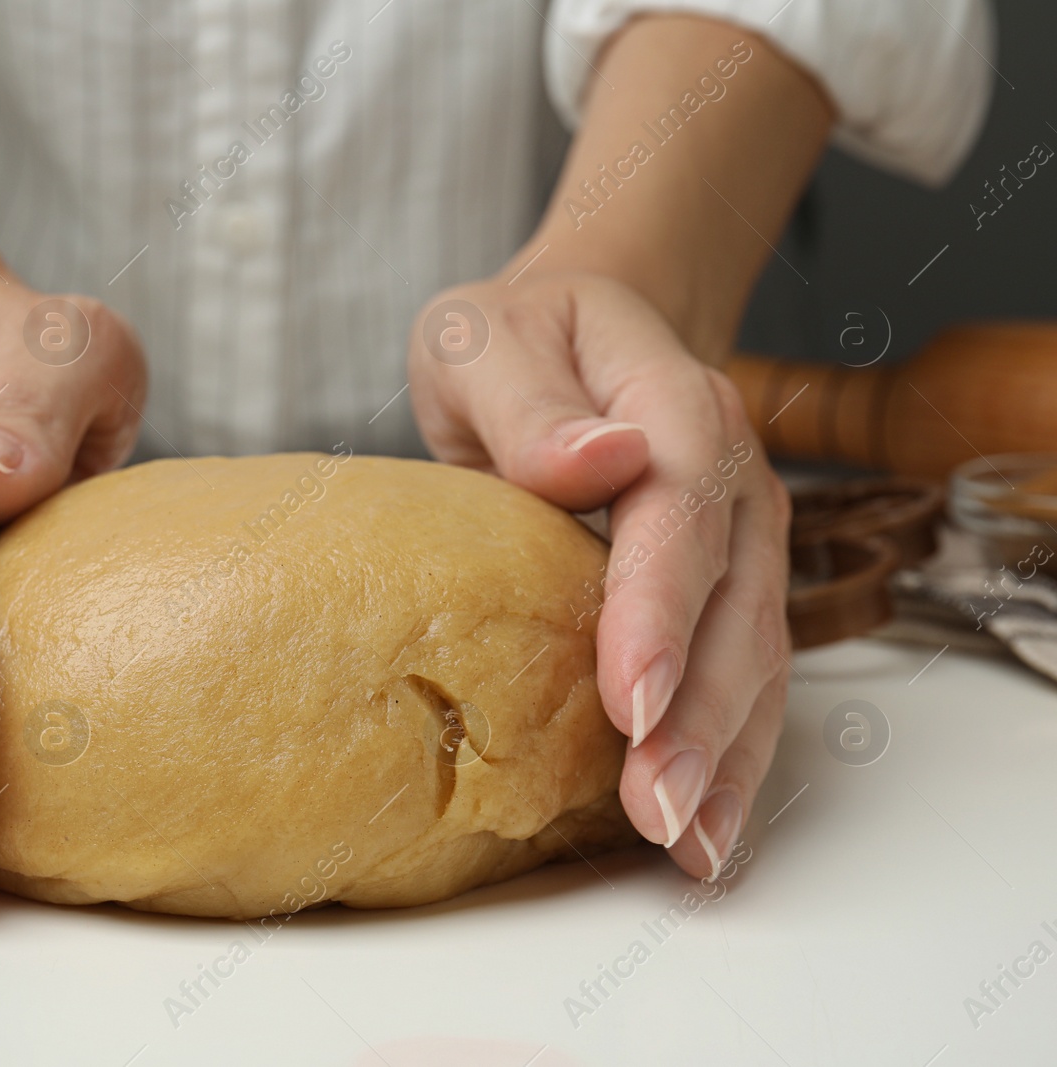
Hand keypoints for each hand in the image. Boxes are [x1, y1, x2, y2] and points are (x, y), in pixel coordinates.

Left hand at [407, 270, 790, 880]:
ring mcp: (743, 534)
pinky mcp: (729, 585)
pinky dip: (733, 754)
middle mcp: (731, 473)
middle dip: (702, 712)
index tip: (629, 698)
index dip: (661, 607)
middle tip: (658, 806)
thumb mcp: (484, 339)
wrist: (582, 328)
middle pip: (736, 599)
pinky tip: (706, 829)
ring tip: (688, 842)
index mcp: (672, 399)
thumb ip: (529, 402)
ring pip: (757, 652)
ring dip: (729, 753)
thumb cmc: (515, 338)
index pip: (681, 507)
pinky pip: (745, 674)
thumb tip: (598, 458)